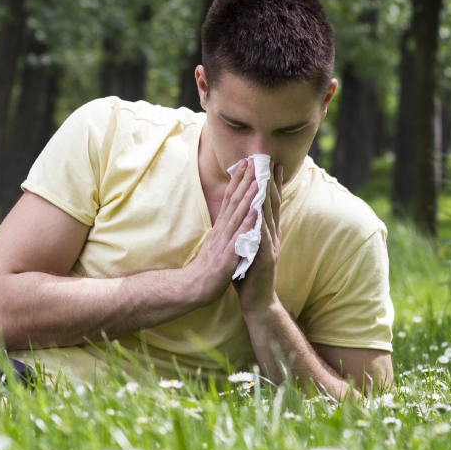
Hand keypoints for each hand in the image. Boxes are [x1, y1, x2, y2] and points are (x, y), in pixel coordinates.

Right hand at [183, 158, 260, 305]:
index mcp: (220, 228)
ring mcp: (223, 243)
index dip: (238, 181)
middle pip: (233, 202)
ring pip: (236, 216)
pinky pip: (238, 239)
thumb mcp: (216, 242)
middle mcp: (221, 231)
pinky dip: (247, 224)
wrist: (194, 288)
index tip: (246, 164)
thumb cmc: (207, 267)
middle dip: (244, 181)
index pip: (229, 199)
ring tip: (257, 181)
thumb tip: (228, 212)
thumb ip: (223, 228)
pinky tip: (255, 213)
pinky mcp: (226, 257)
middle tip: (252, 161)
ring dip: (247, 198)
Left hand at [234, 161, 281, 314]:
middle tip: (270, 161)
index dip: (270, 183)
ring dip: (267, 195)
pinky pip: (262, 236)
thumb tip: (244, 211)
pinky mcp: (266, 257)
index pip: (269, 202)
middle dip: (271, 181)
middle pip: (272, 203)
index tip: (268, 163)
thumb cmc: (250, 273)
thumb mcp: (248, 245)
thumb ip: (248, 229)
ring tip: (265, 176)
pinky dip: (260, 222)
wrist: (257, 300)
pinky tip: (258, 209)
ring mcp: (270, 245)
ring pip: (269, 216)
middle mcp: (272, 235)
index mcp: (267, 231)